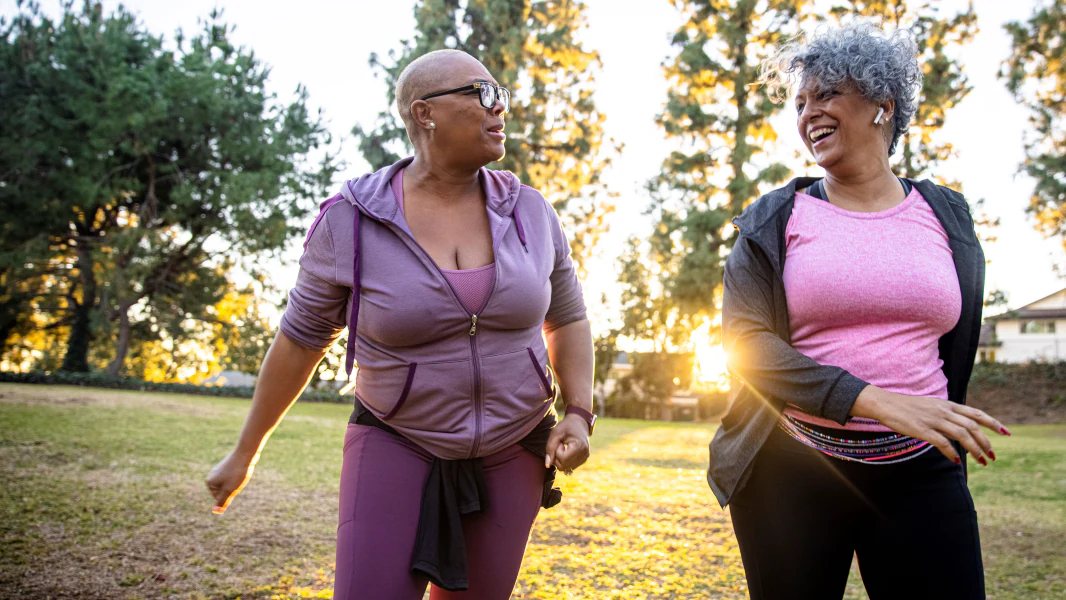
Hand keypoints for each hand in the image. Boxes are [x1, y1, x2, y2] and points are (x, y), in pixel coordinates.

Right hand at [205, 448, 256, 513]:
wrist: (245, 453)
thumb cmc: (237, 473)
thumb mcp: (230, 490)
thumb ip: (222, 501)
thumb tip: (215, 511)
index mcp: (209, 482)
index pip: (219, 498)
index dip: (230, 493)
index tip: (232, 484)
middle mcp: (212, 476)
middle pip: (224, 491)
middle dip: (233, 489)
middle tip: (237, 479)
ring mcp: (219, 470)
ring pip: (230, 484)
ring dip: (237, 482)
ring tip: (239, 474)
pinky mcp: (227, 466)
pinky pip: (233, 477)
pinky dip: (239, 476)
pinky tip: (241, 469)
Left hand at [545, 414, 590, 474]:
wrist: (579, 422)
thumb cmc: (566, 426)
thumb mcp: (555, 433)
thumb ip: (550, 448)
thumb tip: (547, 465)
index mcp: (579, 446)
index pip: (562, 459)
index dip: (557, 451)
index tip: (560, 442)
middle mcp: (585, 454)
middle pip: (564, 466)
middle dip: (558, 457)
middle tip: (560, 445)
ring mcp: (585, 457)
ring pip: (566, 468)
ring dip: (561, 459)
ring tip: (564, 447)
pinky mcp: (584, 459)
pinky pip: (570, 466)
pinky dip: (566, 460)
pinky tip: (567, 450)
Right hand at [853, 386, 1010, 464]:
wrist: (885, 404)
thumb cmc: (906, 407)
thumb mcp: (931, 406)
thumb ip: (946, 414)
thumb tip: (960, 425)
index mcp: (947, 404)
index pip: (977, 413)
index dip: (993, 423)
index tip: (1006, 433)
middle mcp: (944, 411)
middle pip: (973, 426)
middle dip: (986, 443)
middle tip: (992, 457)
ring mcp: (933, 420)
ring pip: (962, 435)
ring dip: (975, 450)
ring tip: (982, 462)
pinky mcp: (922, 430)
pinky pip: (942, 443)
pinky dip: (952, 453)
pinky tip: (957, 461)